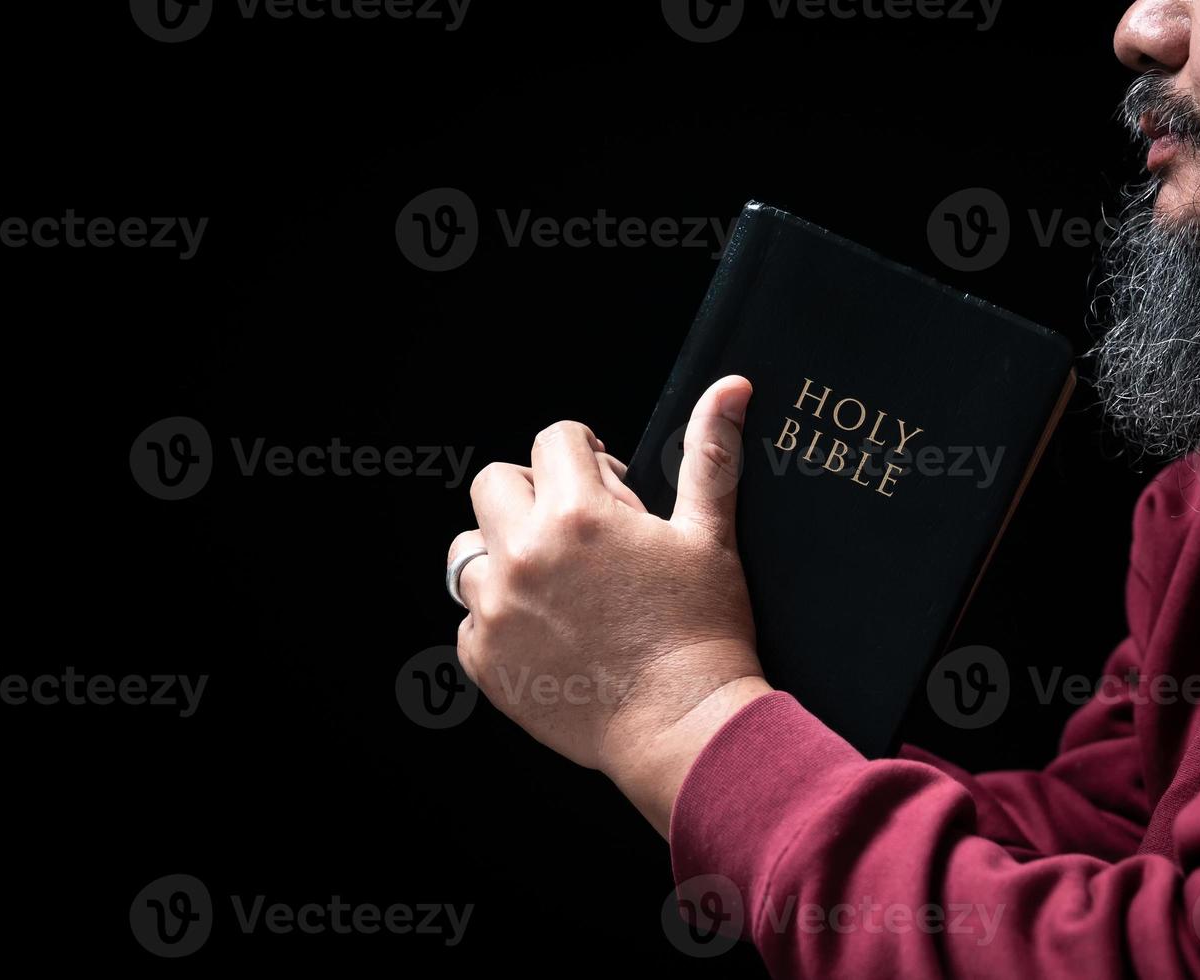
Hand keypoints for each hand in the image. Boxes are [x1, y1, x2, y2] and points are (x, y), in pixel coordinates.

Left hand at [447, 376, 773, 833]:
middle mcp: (524, 555)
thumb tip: (731, 387)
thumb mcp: (710, 535)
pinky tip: (552, 635)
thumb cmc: (703, 630)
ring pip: (468, 552)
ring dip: (504, 557)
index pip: (554, 441)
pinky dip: (501, 622)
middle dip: (532, 496)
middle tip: (578, 534)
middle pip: (493, 484)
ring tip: (556, 585)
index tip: (609, 489)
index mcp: (577, 513)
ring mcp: (497, 610)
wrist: (683, 726)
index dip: (586, 457)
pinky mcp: (485, 660)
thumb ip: (710, 455)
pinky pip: (470, 620)